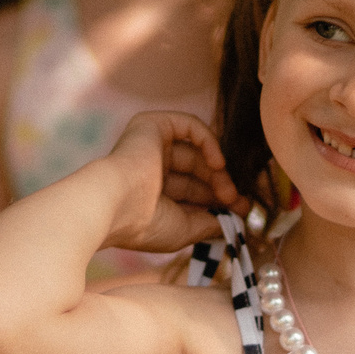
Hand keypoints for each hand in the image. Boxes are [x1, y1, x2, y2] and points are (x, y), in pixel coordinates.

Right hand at [99, 110, 247, 254]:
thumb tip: (235, 221)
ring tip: (229, 192)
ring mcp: (150, 144)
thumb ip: (210, 223)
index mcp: (151, 192)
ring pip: (196, 152)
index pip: (193, 191)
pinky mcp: (152, 125)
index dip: (218, 199)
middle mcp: (150, 167)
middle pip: (198, 171)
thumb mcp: (184, 229)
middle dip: (221, 187)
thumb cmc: (143, 224)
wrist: (113, 205)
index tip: (241, 211)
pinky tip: (219, 165)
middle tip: (239, 203)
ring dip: (218, 172)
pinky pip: (190, 126)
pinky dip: (209, 142)